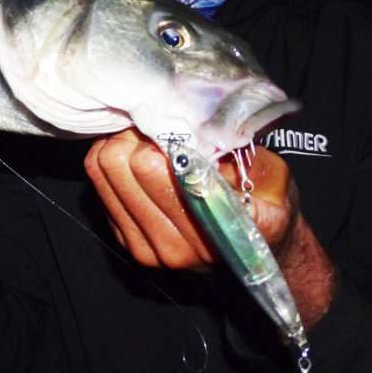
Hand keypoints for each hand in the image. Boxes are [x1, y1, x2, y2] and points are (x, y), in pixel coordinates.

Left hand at [85, 130, 334, 326]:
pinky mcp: (128, 244)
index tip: (175, 122)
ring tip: (147, 142)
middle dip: (137, 136)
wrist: (260, 249)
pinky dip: (113, 166)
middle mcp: (177, 248)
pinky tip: (137, 161)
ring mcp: (148, 250)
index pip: (159, 168)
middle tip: (157, 128)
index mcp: (216, 230)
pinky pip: (99, 186)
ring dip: (122, 147)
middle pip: (121, 164)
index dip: (162, 135)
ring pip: (103, 171)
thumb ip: (245, 158)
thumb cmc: (267, 204)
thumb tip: (207, 130)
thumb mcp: (273, 177)